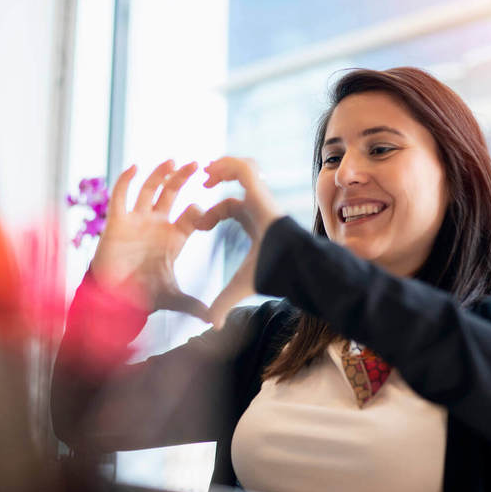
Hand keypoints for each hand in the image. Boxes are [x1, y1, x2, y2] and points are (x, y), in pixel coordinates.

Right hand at [90, 160, 209, 320]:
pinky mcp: (117, 221)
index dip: (200, 210)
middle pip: (172, 194)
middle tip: (198, 164)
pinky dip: (126, 180)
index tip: (209, 208)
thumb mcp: (172, 298)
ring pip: (149, 189)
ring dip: (160, 173)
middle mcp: (156, 225)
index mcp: (173, 239)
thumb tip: (213, 321)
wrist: (113, 299)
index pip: (191, 216)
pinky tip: (135, 166)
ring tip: (173, 160)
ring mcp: (137, 221)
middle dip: (183, 178)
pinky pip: (120, 196)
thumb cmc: (141, 295)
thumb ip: (193, 305)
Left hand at [200, 157, 283, 328]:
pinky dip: (227, 165)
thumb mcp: (239, 287)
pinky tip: (211, 173)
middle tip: (201, 190)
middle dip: (216, 188)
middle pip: (235, 191)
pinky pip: (244, 169)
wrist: (291, 267)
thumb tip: (212, 326)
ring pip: (243, 171)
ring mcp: (261, 198)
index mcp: (253, 225)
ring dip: (222, 168)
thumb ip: (223, 302)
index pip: (231, 210)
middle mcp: (257, 209)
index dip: (212, 213)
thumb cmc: (272, 274)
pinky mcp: (261, 193)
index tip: (198, 225)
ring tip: (206, 174)